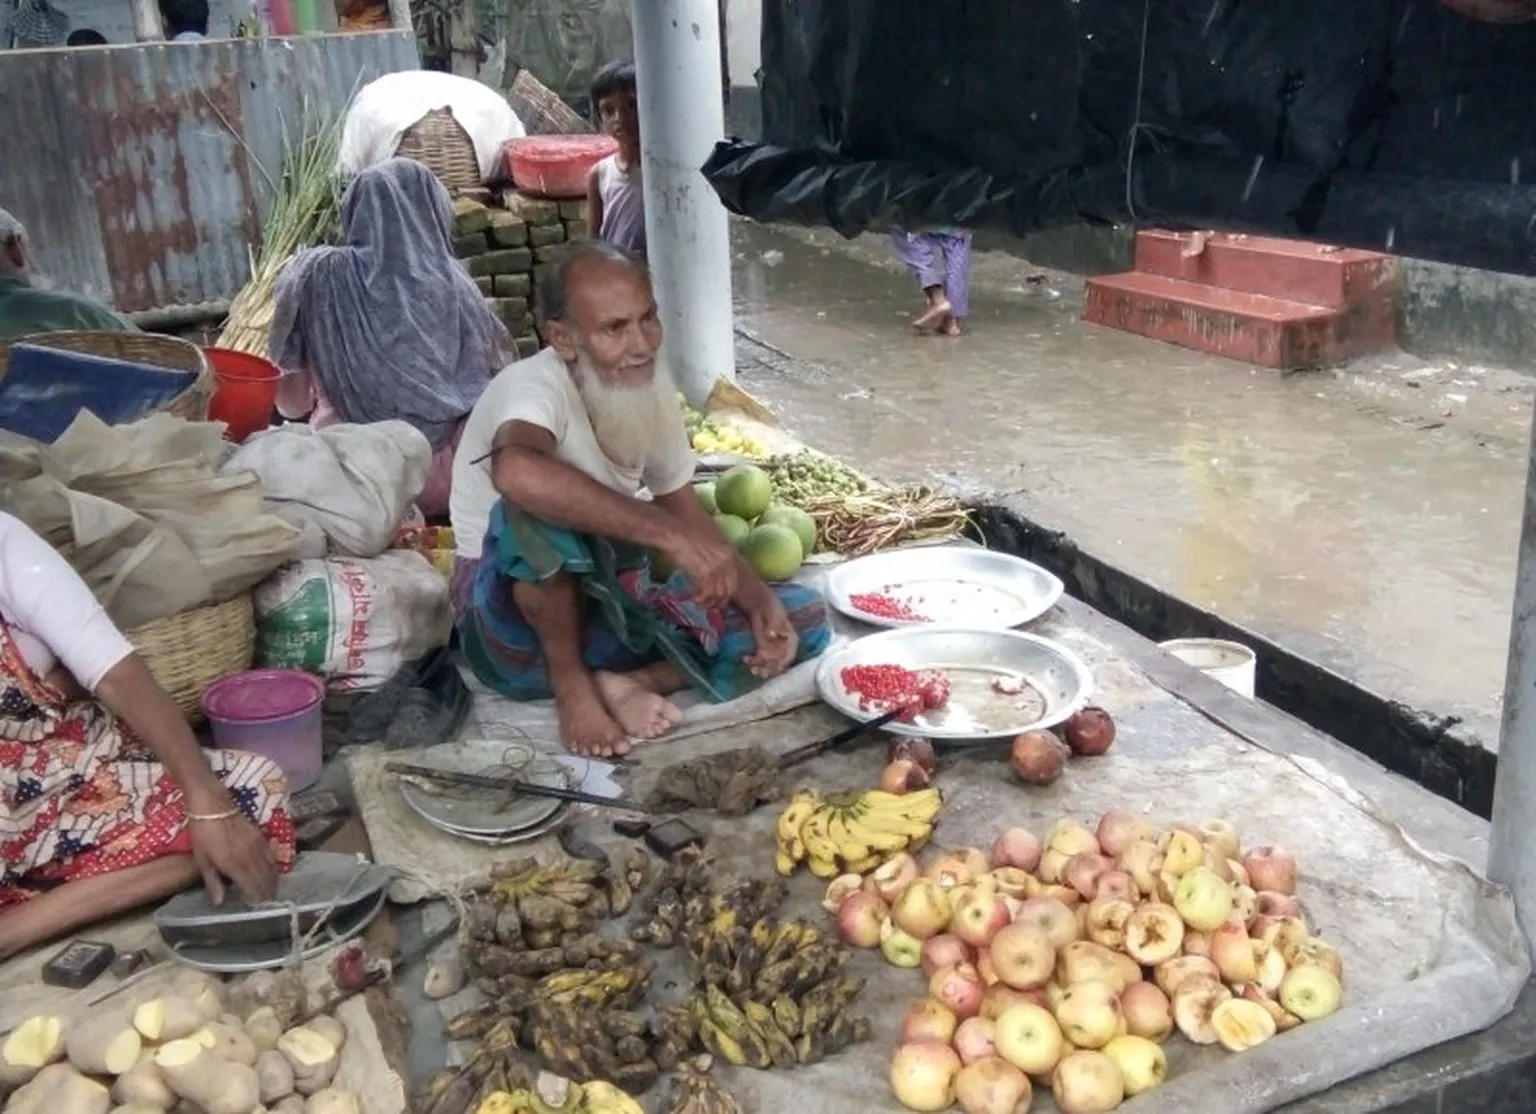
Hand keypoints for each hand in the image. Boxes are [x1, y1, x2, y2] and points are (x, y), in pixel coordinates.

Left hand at [185, 790, 277, 905]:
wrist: (212, 805)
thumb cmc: (203, 833)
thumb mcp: (203, 860)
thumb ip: (213, 882)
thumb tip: (220, 903)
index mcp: (236, 865)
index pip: (253, 888)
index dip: (257, 900)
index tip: (258, 909)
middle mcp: (252, 857)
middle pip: (266, 879)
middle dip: (268, 893)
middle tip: (268, 904)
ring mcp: (259, 846)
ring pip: (271, 868)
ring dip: (273, 881)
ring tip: (272, 891)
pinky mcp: (261, 836)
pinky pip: (272, 855)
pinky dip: (273, 866)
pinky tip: (273, 870)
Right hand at [667, 523, 738, 608]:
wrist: (676, 532)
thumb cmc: (686, 536)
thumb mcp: (706, 546)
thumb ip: (713, 558)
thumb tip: (710, 572)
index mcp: (728, 554)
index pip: (733, 581)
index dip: (725, 593)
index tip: (718, 599)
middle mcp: (726, 561)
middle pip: (728, 590)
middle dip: (718, 601)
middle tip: (709, 607)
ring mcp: (717, 567)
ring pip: (717, 593)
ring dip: (708, 602)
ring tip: (699, 604)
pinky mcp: (705, 572)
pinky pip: (706, 592)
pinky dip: (700, 598)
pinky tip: (694, 599)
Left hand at [745, 595, 798, 678]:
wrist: (760, 604)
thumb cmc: (771, 607)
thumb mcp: (774, 613)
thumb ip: (774, 624)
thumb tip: (771, 635)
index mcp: (791, 640)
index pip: (790, 655)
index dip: (784, 662)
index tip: (777, 667)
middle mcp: (783, 648)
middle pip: (779, 663)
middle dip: (771, 669)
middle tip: (761, 672)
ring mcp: (773, 650)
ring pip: (769, 665)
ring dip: (762, 669)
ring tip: (752, 669)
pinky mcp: (762, 649)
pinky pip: (759, 660)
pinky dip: (753, 662)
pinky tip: (745, 659)